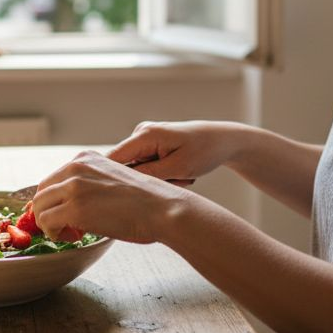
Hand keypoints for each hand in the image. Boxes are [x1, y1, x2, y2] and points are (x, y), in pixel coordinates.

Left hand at [31, 150, 195, 244]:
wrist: (163, 208)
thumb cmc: (146, 200)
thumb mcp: (113, 178)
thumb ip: (91, 183)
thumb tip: (74, 203)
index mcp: (85, 158)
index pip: (53, 179)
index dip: (54, 200)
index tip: (63, 214)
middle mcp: (76, 167)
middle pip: (41, 192)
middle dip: (48, 212)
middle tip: (64, 227)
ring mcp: (74, 187)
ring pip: (39, 207)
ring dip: (49, 224)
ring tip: (69, 233)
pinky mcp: (74, 208)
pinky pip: (46, 222)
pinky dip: (53, 233)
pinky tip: (72, 236)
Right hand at [106, 120, 246, 182]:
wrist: (223, 141)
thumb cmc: (204, 150)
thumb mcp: (177, 167)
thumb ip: (147, 175)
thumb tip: (121, 184)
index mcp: (145, 134)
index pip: (112, 159)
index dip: (109, 179)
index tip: (116, 199)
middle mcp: (140, 133)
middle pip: (125, 167)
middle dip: (146, 180)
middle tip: (175, 179)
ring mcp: (145, 139)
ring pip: (139, 170)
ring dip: (158, 179)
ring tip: (182, 175)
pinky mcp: (151, 146)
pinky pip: (147, 167)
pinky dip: (162, 174)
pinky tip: (180, 172)